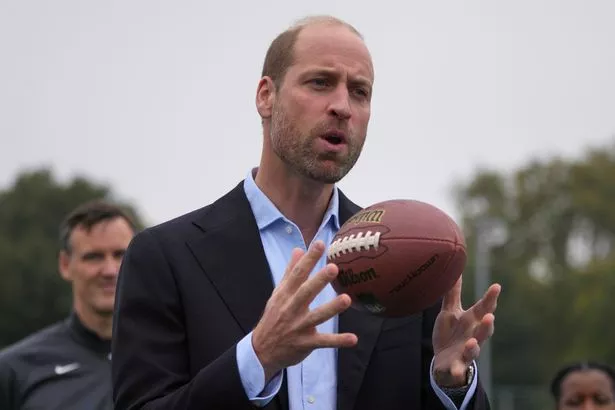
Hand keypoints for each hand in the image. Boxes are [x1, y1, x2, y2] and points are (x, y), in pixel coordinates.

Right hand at [252, 240, 357, 381]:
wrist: (262, 351)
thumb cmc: (273, 318)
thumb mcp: (278, 294)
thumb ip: (290, 272)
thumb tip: (298, 250)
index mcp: (285, 295)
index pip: (297, 274)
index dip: (309, 259)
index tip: (320, 244)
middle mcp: (291, 309)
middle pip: (306, 292)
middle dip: (319, 280)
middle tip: (334, 267)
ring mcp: (299, 326)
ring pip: (317, 316)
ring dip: (332, 308)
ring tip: (346, 299)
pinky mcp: (306, 343)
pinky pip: (324, 342)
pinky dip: (338, 341)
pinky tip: (353, 339)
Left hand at [432, 276, 500, 386]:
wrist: (444, 361)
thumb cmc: (450, 333)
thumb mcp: (450, 311)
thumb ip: (454, 293)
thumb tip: (456, 270)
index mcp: (471, 321)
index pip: (483, 308)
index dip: (490, 298)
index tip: (496, 286)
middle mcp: (473, 336)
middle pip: (483, 330)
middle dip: (487, 324)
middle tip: (490, 315)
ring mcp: (466, 352)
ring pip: (474, 350)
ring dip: (474, 347)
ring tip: (472, 342)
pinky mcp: (457, 366)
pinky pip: (459, 369)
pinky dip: (458, 371)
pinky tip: (457, 371)